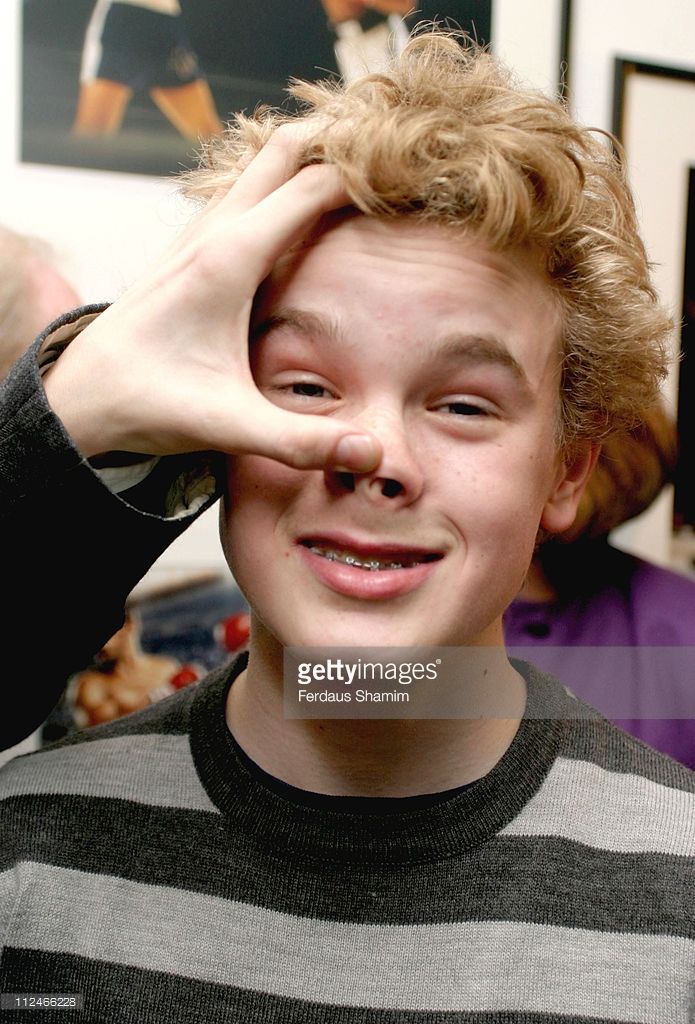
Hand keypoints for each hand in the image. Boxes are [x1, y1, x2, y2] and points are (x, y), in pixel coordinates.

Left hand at [43, 125, 380, 473]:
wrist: (80, 395)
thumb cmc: (146, 401)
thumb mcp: (227, 425)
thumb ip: (302, 441)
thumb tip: (374, 453)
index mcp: (230, 257)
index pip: (315, 186)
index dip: (370, 176)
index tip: (418, 184)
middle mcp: (214, 230)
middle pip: (286, 148)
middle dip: (341, 139)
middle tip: (395, 157)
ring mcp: (199, 233)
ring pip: (262, 161)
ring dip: (312, 154)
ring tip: (365, 174)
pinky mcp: (193, 248)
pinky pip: (246, 190)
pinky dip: (285, 181)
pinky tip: (308, 213)